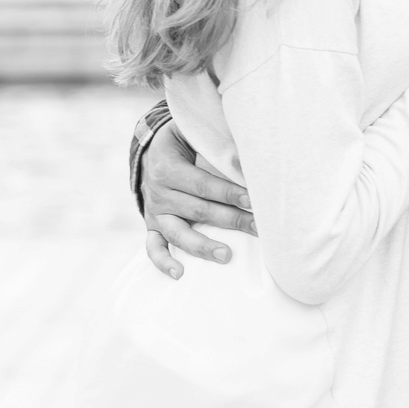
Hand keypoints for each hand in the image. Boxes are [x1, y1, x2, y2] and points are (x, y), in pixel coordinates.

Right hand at [140, 120, 255, 279]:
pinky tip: (179, 274)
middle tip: (257, 228)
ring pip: (178, 233)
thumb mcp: (192, 133)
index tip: (253, 200)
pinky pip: (154, 247)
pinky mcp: (152, 226)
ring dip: (203, 246)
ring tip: (226, 255)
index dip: (228, 193)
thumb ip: (215, 143)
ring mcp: (154, 212)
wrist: (151, 150)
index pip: (203, 184)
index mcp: (168, 167)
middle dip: (231, 219)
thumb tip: (246, 157)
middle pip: (197, 210)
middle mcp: (158, 192)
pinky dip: (163, 262)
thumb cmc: (182, 141)